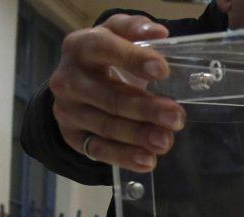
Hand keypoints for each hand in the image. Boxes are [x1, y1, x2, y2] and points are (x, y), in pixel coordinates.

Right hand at [49, 14, 184, 171]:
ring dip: (139, 136)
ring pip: (106, 126)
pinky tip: (147, 160)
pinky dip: (124, 157)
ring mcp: (67, 110)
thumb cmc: (105, 57)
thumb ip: (135, 30)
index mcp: (80, 47)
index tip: (162, 70)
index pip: (104, 49)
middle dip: (146, 109)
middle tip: (176, 117)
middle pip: (110, 97)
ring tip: (166, 141)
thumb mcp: (117, 36)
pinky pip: (98, 150)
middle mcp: (68, 79)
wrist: (76, 83)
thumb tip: (159, 33)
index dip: (133, 59)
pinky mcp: (72, 135)